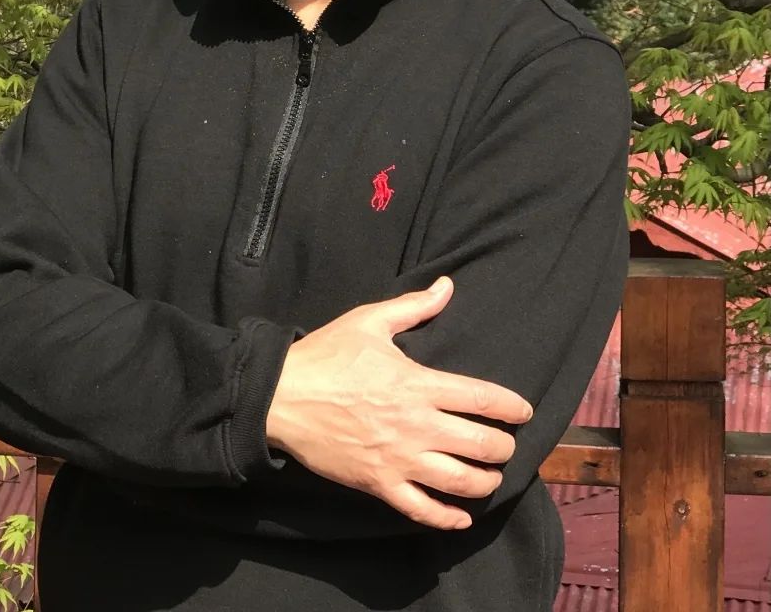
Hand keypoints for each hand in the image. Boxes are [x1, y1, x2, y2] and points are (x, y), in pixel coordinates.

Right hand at [265, 277, 533, 529]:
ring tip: (491, 477)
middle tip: (506, 445)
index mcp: (418, 384)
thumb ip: (413, 306)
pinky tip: (461, 517)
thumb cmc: (326, 355)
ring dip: (485, 482)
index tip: (524, 411)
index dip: (511, 407)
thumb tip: (447, 286)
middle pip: (480, 445)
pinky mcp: (379, 484)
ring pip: (459, 482)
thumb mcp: (368, 321)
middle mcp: (416, 426)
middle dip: (503, 447)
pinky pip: (422, 509)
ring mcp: (398, 459)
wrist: (282, 397)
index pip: (482, 399)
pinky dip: (447, 518)